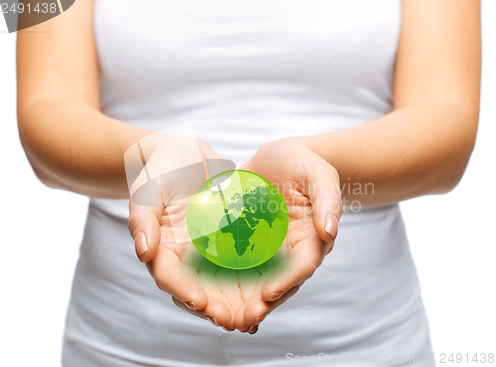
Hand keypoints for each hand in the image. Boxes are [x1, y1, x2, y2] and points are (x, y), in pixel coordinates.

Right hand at [128, 137, 243, 329]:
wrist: (184, 154)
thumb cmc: (161, 169)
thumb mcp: (148, 189)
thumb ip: (143, 219)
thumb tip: (144, 252)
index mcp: (161, 249)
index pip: (169, 277)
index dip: (184, 292)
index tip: (202, 303)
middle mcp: (184, 256)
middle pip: (197, 289)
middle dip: (215, 308)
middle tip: (235, 321)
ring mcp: (206, 249)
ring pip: (219, 283)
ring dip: (235, 301)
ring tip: (255, 314)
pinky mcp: (226, 240)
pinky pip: (239, 260)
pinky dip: (251, 277)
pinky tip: (270, 286)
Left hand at [233, 138, 341, 332]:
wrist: (283, 158)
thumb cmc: (306, 164)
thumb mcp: (320, 175)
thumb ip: (328, 200)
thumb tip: (330, 230)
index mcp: (311, 239)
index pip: (302, 266)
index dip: (287, 282)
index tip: (268, 294)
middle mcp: (290, 251)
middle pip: (279, 283)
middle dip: (261, 303)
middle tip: (241, 321)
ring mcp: (268, 249)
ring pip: (257, 281)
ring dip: (242, 301)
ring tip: (223, 318)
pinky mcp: (248, 242)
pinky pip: (237, 263)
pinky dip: (225, 280)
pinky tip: (206, 293)